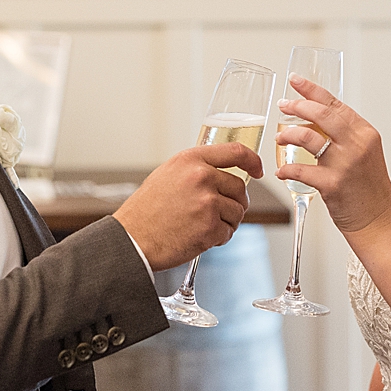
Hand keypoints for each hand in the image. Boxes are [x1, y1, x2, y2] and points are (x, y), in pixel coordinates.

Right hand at [114, 143, 262, 270]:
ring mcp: (207, 202)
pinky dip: (219, 238)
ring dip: (227, 222)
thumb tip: (222, 174)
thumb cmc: (146, 211)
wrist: (132, 239)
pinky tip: (199, 237)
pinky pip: (229, 232)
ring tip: (203, 226)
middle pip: (240, 187)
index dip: (252, 160)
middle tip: (218, 213)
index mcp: (190, 160)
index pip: (235, 151)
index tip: (258, 170)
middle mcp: (201, 177)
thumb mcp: (167, 175)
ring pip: (238, 211)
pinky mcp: (210, 227)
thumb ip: (195, 170)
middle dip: (235, 202)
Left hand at [275, 75, 390, 235]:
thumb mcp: (364, 154)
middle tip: (282, 105)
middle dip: (297, 105)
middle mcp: (358, 144)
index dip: (312, 89)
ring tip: (279, 138)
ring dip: (288, 135)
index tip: (295, 80)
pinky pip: (300, 170)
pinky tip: (281, 172)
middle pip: (321, 114)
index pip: (335, 104)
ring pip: (308, 137)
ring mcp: (346, 164)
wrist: (380, 222)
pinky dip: (286, 170)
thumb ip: (345, 136)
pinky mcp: (333, 184)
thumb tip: (316, 120)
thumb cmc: (368, 190)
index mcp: (365, 133)